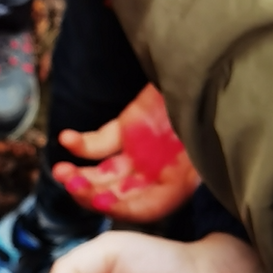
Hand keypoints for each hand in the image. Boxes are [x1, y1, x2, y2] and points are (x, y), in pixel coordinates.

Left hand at [51, 86, 200, 222]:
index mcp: (183, 179)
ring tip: (61, 171)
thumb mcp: (205, 135)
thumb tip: (167, 186)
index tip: (101, 200)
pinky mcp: (128, 128)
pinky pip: (100, 143)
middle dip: (93, 194)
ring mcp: (142, 150)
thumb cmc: (212, 102)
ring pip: (104, 173)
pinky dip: (81, 145)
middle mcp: (160, 171)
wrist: (206, 62)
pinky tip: (66, 138)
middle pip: (120, 194)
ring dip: (80, 176)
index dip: (124, 209)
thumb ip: (187, 164)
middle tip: (72, 185)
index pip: (148, 207)